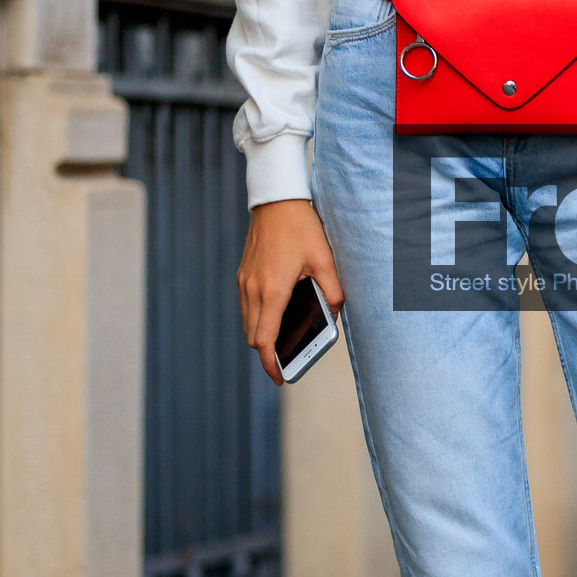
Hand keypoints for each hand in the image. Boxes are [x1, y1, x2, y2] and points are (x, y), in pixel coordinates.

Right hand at [237, 199, 344, 381]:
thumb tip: (334, 313)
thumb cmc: (301, 227)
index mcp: (272, 291)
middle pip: (253, 336)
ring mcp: (244, 281)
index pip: (263, 340)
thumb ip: (332, 291)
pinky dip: (258, 318)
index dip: (269, 363)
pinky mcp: (243, 274)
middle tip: (286, 360)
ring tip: (283, 340)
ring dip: (261, 334)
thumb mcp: (325, 260)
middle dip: (267, 352)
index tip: (280, 377)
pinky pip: (246, 306)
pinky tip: (277, 315)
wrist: (275, 200)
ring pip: (248, 322)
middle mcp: (252, 289)